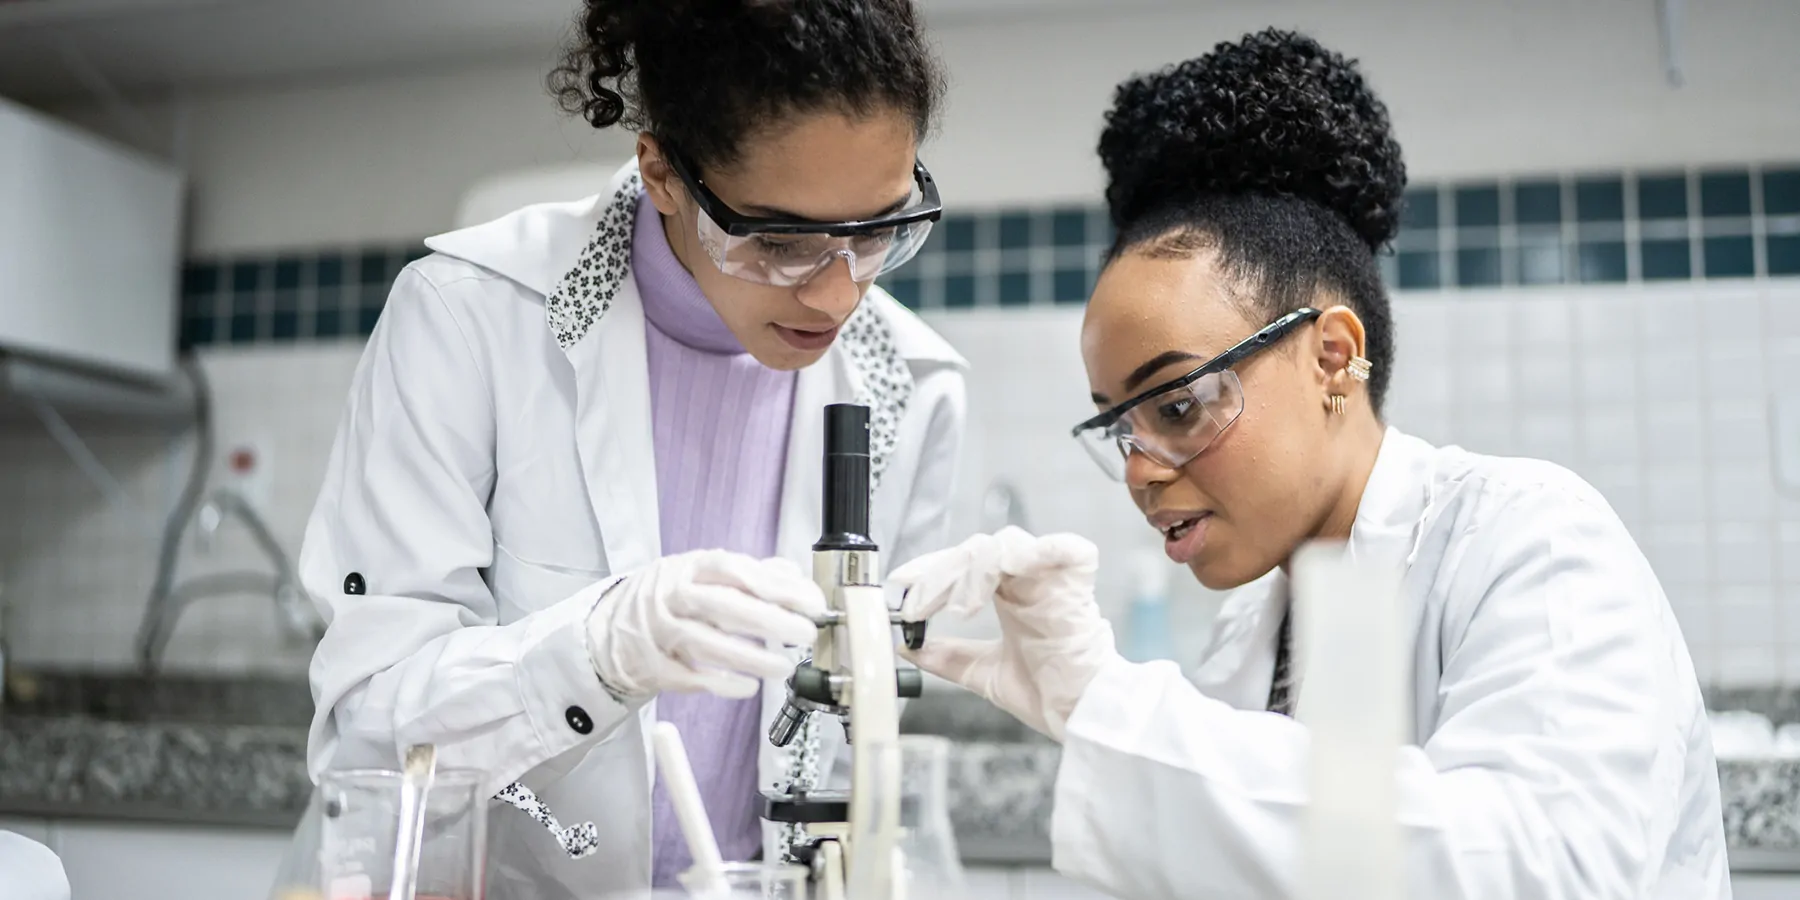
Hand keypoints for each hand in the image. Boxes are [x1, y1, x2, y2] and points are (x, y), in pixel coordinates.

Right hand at [586, 550, 824, 699]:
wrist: (610, 629)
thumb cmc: (671, 599)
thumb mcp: (704, 575)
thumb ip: (752, 575)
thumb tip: (795, 577)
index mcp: (691, 567)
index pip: (736, 571)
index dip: (776, 586)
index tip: (811, 602)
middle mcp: (672, 595)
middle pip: (722, 606)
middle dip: (769, 620)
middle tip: (806, 634)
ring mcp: (658, 631)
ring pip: (706, 644)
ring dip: (750, 657)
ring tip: (784, 667)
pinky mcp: (651, 665)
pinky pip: (688, 676)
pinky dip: (719, 683)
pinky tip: (747, 687)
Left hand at [891, 527, 1118, 740]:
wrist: (1082, 718)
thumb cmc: (1050, 697)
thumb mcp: (985, 673)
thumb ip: (949, 657)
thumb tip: (908, 647)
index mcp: (1012, 596)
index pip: (965, 563)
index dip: (930, 569)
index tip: (901, 587)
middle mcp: (1031, 581)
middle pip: (978, 549)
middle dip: (940, 574)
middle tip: (918, 605)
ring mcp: (1054, 578)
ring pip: (1005, 545)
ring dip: (972, 571)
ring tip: (959, 608)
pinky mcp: (1078, 582)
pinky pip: (1059, 548)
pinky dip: (1028, 554)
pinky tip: (1004, 572)